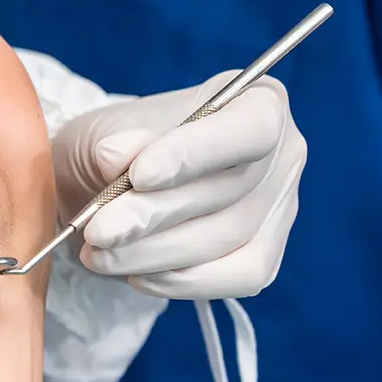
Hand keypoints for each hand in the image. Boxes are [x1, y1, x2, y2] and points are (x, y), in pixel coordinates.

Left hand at [52, 73, 304, 298]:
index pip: (250, 128)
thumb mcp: (102, 132)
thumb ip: (113, 142)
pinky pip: (236, 277)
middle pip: (229, 192)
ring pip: (225, 239)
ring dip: (154, 253)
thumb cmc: (115, 147)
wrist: (105, 185)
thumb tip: (117, 156)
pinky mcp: (265, 254)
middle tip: (98, 230)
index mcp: (256, 101)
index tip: (139, 176)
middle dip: (153, 216)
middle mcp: (282, 153)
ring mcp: (278, 207)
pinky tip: (136, 274)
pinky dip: (181, 281)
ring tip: (100, 253)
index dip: (196, 154)